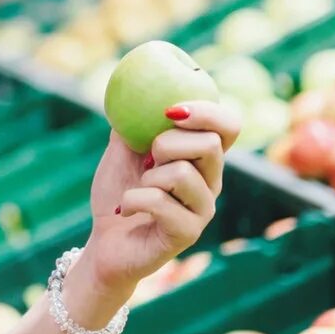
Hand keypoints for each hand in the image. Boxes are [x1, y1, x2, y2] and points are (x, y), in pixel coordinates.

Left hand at [73, 100, 238, 311]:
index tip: (170, 111)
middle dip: (167, 143)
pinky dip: (132, 200)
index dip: (208, 112)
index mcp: (203, 158)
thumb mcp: (122, 150)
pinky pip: (161, 202)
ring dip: (147, 178)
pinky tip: (125, 210)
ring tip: (138, 189)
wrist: (104, 243)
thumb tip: (137, 90)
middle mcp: (212, 182)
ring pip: (183, 173)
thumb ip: (135, 122)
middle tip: (147, 160)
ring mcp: (203, 209)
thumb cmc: (118, 194)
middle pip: (210, 145)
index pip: (229, 126)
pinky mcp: (188, 233)